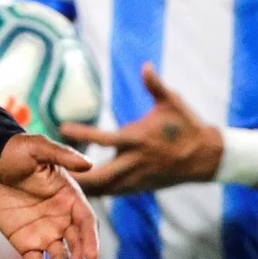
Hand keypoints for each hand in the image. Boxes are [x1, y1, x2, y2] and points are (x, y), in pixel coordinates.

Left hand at [0, 134, 98, 258]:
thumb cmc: (15, 152)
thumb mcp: (37, 148)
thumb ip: (61, 156)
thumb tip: (88, 164)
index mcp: (71, 199)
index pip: (86, 223)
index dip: (91, 240)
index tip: (92, 257)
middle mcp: (63, 220)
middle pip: (76, 246)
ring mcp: (46, 233)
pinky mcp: (27, 243)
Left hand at [61, 64, 222, 195]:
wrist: (206, 157)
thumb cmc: (186, 125)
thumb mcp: (172, 102)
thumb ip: (155, 85)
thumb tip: (145, 65)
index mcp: (139, 139)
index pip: (106, 139)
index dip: (84, 135)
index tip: (62, 127)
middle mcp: (136, 161)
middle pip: (100, 175)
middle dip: (76, 176)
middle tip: (50, 172)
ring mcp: (138, 177)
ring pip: (105, 188)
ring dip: (82, 186)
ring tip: (56, 185)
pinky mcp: (140, 187)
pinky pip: (114, 192)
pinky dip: (96, 192)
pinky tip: (77, 192)